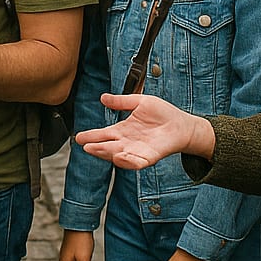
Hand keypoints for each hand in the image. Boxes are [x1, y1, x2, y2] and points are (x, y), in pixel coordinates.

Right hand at [75, 93, 214, 169]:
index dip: (90, 136)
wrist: (182, 125)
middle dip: (96, 147)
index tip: (78, 137)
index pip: (102, 134)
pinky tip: (120, 156)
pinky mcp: (149, 157)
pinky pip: (136, 162)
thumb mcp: (139, 102)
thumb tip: (103, 97)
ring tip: (97, 149)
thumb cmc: (163, 113)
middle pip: (106, 147)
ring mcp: (137, 151)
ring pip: (117, 155)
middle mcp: (126, 142)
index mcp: (122, 130)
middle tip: (86, 145)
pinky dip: (128, 161)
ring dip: (107, 153)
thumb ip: (121, 101)